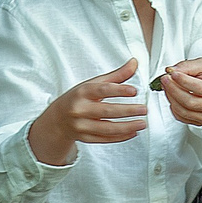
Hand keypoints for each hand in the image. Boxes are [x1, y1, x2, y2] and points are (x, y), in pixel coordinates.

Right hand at [27, 59, 145, 163]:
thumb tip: (134, 63)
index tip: (134, 91)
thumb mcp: (93, 84)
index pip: (102, 90)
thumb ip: (116, 76)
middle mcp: (80, 109)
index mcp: (82, 92)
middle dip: (128, 111)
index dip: (119, 90)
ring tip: (142, 123)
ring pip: (107, 128)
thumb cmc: (79, 98)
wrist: (58, 119)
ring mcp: (81, 126)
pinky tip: (132, 132)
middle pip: (107, 111)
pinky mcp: (85, 138)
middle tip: (144, 109)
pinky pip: (105, 139)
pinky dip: (120, 137)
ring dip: (127, 127)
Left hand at [160, 59, 201, 134]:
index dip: (182, 81)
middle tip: (164, 79)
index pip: (199, 88)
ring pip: (184, 111)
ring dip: (171, 98)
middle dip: (173, 90)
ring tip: (167, 86)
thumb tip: (172, 71)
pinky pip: (182, 118)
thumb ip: (188, 66)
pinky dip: (173, 107)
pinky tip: (173, 97)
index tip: (171, 73)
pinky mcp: (201, 122)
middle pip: (190, 102)